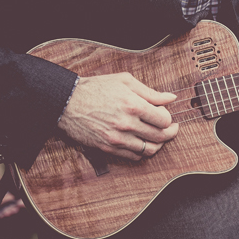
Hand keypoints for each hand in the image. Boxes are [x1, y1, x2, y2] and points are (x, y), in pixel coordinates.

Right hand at [57, 73, 178, 159]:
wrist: (66, 102)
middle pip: (160, 137)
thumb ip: (151, 92)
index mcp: (133, 105)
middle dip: (170, 132)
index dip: (168, 118)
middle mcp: (126, 124)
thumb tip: (171, 98)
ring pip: (149, 150)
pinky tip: (142, 142)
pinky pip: (133, 157)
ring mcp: (117, 139)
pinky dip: (142, 151)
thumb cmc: (96, 88)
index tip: (165, 114)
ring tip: (158, 136)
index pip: (164, 120)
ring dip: (158, 144)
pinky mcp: (108, 148)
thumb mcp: (125, 82)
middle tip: (171, 128)